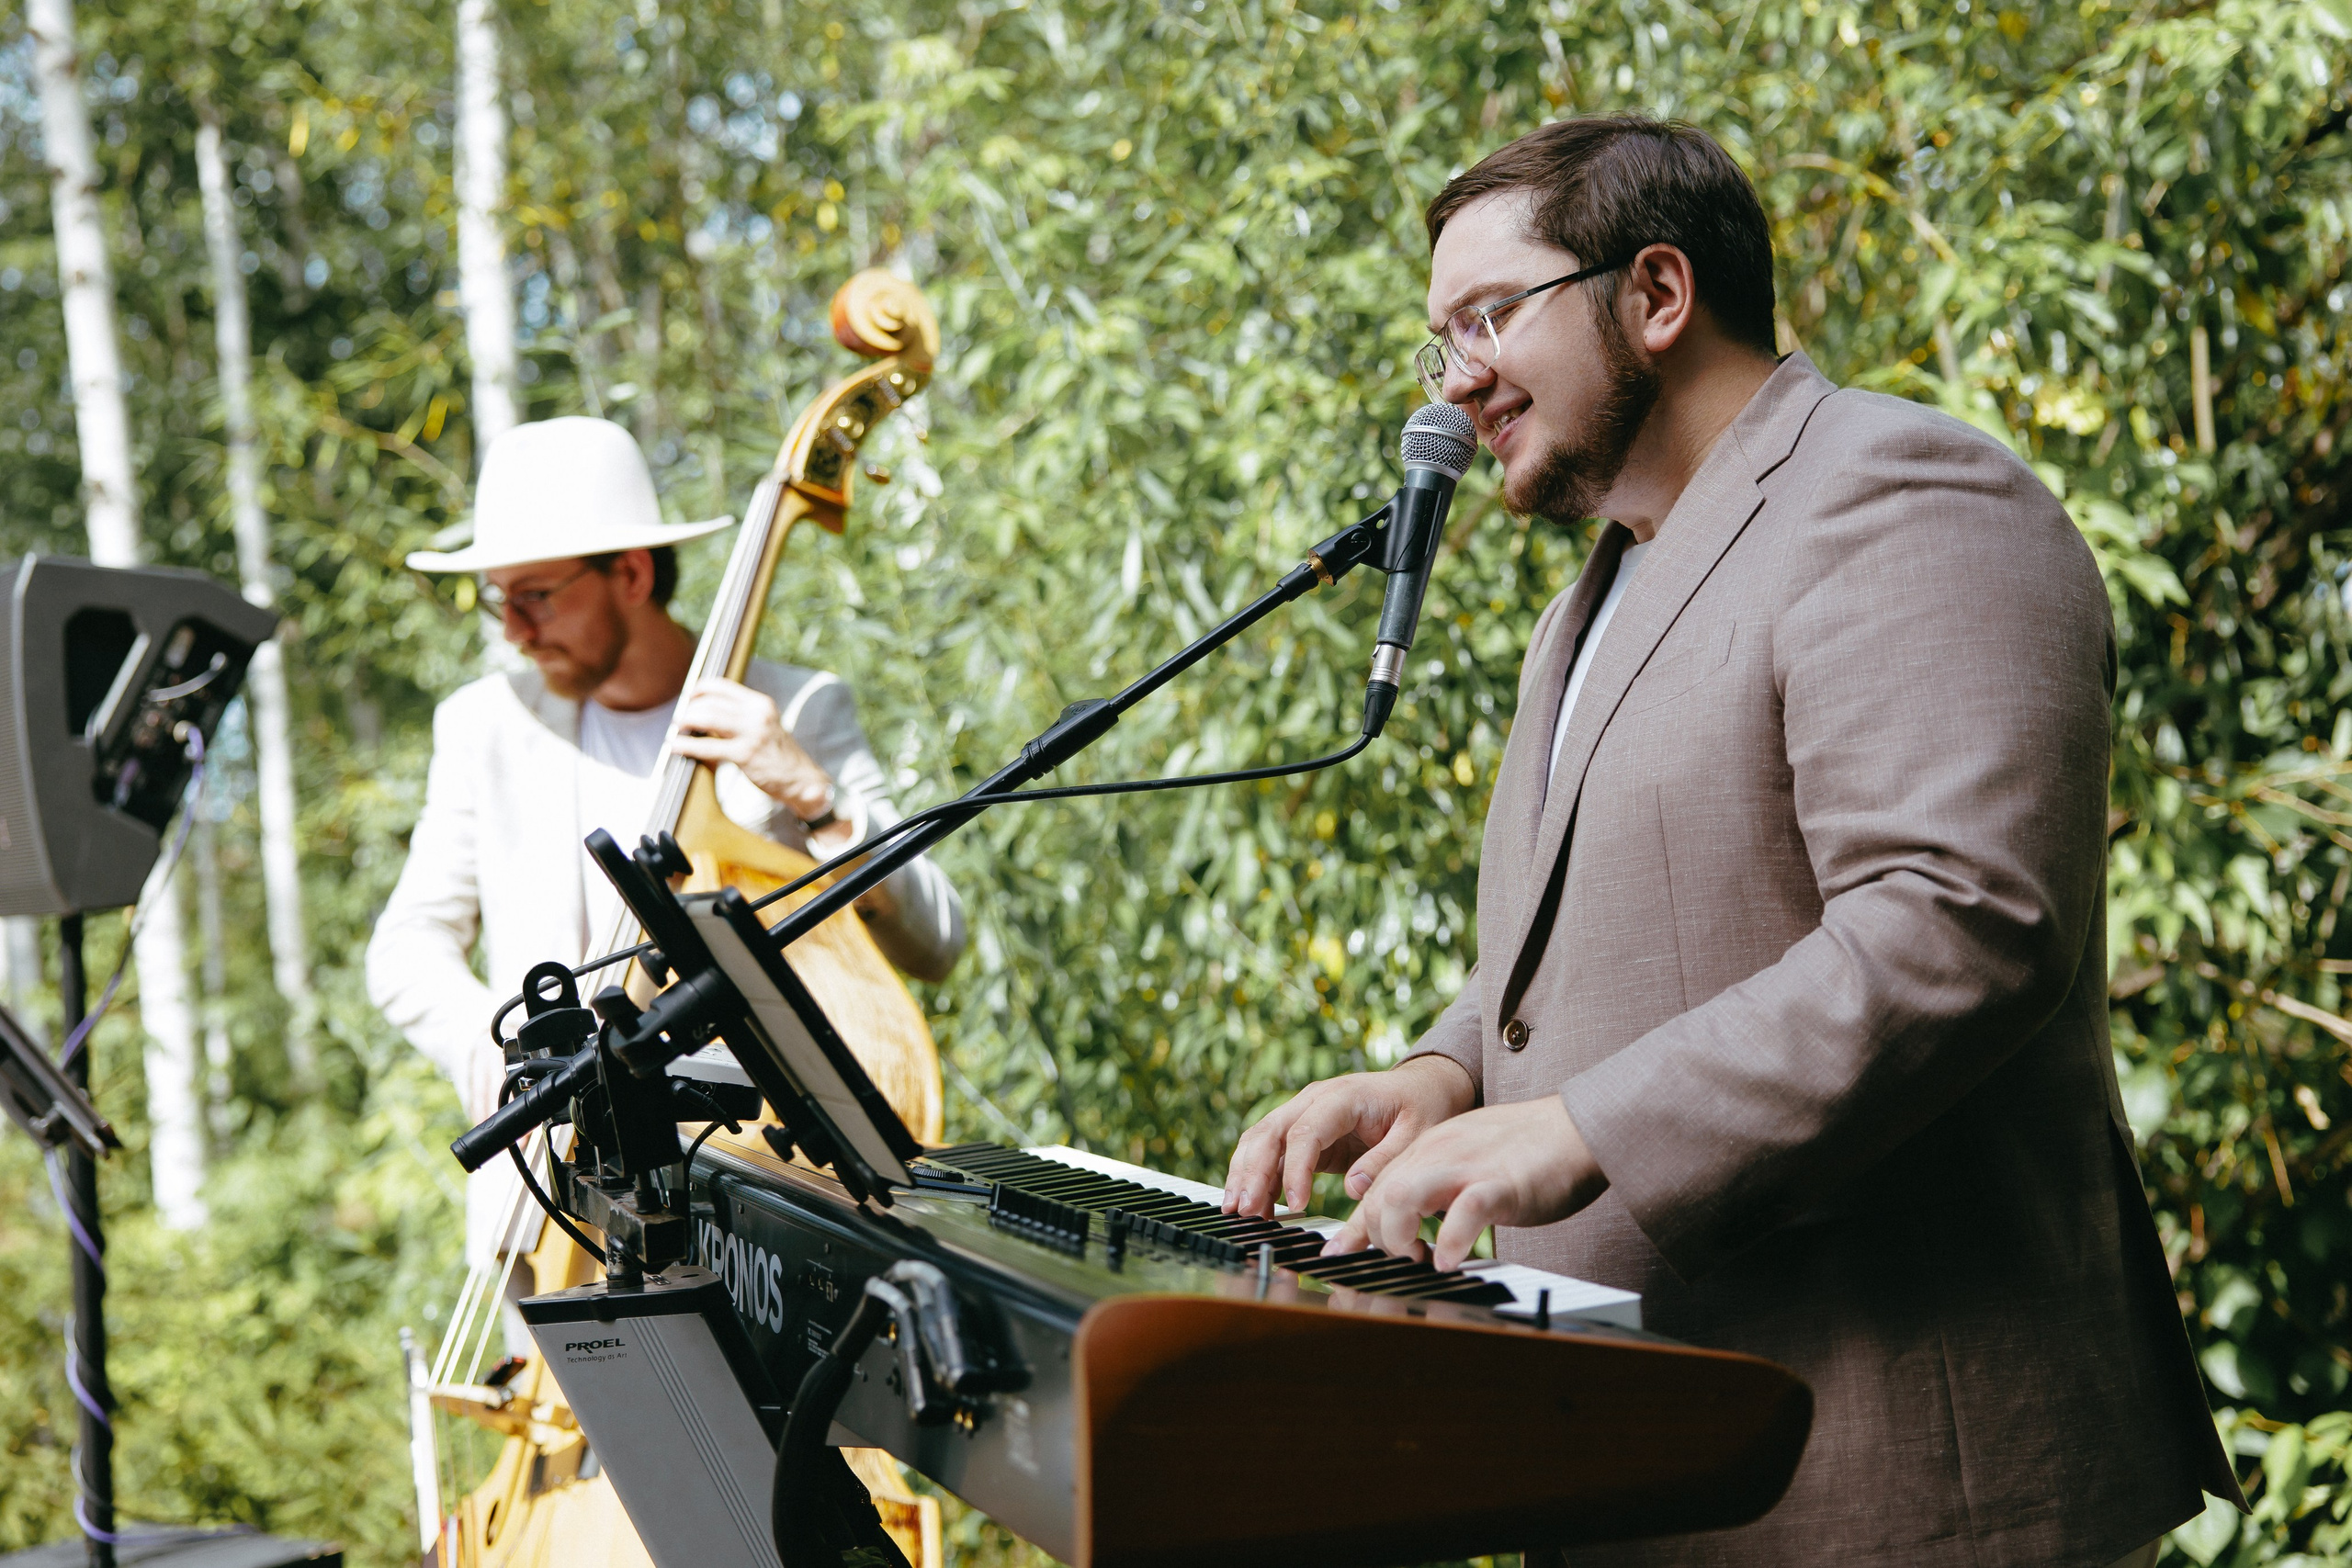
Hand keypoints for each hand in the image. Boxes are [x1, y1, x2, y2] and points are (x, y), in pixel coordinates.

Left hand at [670, 679, 833, 822]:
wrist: (803, 780)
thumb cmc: (779, 756)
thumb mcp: (765, 726)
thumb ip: (741, 717)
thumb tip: (706, 713)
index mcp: (761, 704)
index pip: (722, 685)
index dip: (700, 688)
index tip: (688, 697)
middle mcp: (758, 713)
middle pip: (711, 701)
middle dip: (689, 709)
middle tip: (679, 719)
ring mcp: (752, 733)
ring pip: (707, 718)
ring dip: (686, 722)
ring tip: (677, 729)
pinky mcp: (745, 755)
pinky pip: (708, 746)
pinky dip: (687, 745)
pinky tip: (675, 747)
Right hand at [1222, 1054, 1475, 1218]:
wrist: (1418, 1088)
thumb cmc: (1419, 1108)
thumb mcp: (1416, 1135)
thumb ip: (1384, 1161)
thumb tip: (1352, 1189)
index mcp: (1343, 1096)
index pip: (1306, 1131)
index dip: (1295, 1170)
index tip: (1296, 1205)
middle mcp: (1313, 1099)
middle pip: (1270, 1133)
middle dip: (1253, 1173)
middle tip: (1245, 1212)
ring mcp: (1302, 1113)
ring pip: (1260, 1140)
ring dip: (1244, 1175)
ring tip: (1236, 1212)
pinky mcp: (1300, 1131)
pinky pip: (1269, 1151)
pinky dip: (1255, 1176)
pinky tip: (1252, 1205)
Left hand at [1325, 1095, 1607, 1271]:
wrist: (1578, 1127)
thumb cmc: (1528, 1152)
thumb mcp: (1467, 1161)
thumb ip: (1437, 1185)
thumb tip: (1414, 1225)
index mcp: (1429, 1148)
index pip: (1375, 1186)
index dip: (1357, 1225)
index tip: (1340, 1254)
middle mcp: (1438, 1153)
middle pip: (1377, 1194)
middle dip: (1377, 1237)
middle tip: (1405, 1259)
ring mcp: (1467, 1166)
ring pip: (1401, 1195)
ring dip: (1398, 1237)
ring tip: (1419, 1259)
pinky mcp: (1501, 1183)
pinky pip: (1464, 1211)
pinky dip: (1449, 1241)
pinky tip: (1449, 1262)